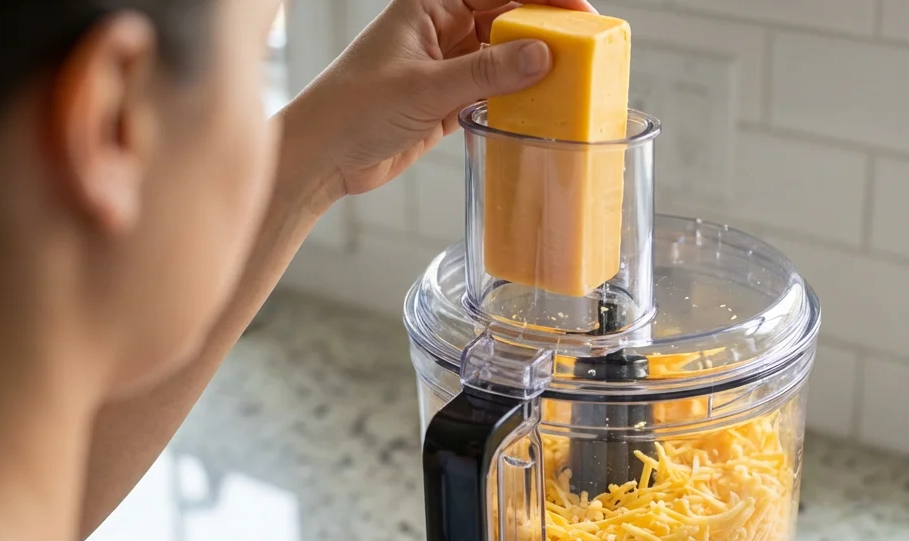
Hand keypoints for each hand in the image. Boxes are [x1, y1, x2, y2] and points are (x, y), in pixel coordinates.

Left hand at [285, 0, 595, 197]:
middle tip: (587, 50)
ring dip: (535, 67)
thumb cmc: (351, 108)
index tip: (581, 12)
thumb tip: (543, 54)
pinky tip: (541, 107)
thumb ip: (487, 73)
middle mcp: (441, 27)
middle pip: (508, 17)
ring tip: (572, 81)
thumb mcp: (425, 88)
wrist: (321, 157)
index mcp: (429, 3)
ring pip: (505, 54)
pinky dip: (518, 97)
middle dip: (547, 30)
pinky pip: (495, 89)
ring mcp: (446, 64)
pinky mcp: (448, 99)